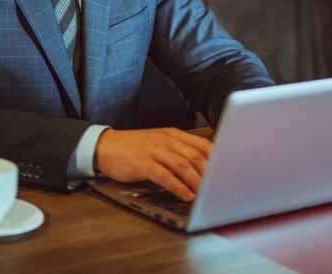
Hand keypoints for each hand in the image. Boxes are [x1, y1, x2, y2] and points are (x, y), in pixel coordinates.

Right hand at [94, 128, 212, 201]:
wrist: (106, 146)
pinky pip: (165, 176)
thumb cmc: (135, 147)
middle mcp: (165, 140)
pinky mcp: (143, 163)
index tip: (226, 173)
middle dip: (209, 174)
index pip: (202, 144)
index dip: (216, 159)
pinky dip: (179, 188)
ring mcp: (154, 150)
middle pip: (195, 156)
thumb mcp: (159, 143)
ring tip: (205, 195)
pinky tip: (186, 196)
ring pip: (182, 165)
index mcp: (172, 134)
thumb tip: (203, 166)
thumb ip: (178, 150)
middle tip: (217, 188)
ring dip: (196, 182)